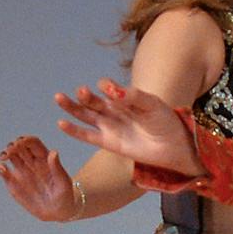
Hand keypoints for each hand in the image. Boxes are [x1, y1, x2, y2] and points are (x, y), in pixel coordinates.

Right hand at [0, 135, 78, 221]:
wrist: (57, 212)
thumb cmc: (64, 196)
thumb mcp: (63, 183)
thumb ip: (57, 168)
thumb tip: (53, 152)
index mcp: (44, 158)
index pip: (33, 143)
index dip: (25, 140)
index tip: (20, 143)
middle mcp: (31, 162)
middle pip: (19, 147)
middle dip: (13, 146)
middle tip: (10, 151)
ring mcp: (22, 171)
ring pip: (10, 156)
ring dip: (5, 153)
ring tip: (3, 158)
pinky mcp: (14, 182)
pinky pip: (4, 172)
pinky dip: (0, 168)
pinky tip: (1, 169)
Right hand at [54, 80, 199, 176]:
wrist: (173, 146)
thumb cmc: (165, 122)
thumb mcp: (151, 104)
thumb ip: (132, 97)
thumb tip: (111, 90)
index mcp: (123, 97)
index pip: (107, 87)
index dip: (106, 87)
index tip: (111, 91)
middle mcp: (113, 110)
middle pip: (92, 100)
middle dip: (85, 96)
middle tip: (81, 91)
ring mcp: (109, 126)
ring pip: (85, 115)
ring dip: (72, 107)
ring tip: (59, 97)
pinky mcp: (108, 142)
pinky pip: (87, 135)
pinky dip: (74, 130)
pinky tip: (61, 123)